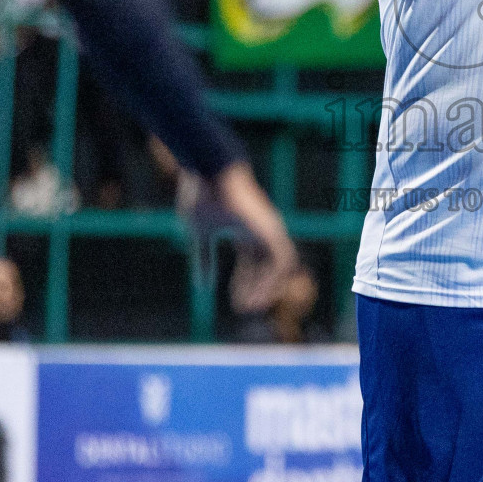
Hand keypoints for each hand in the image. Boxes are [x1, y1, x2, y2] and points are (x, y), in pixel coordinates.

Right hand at [182, 163, 300, 314]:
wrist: (209, 172)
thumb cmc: (201, 197)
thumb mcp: (200, 235)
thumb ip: (203, 260)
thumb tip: (202, 287)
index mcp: (244, 230)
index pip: (252, 263)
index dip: (245, 283)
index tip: (237, 303)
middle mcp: (261, 230)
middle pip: (267, 266)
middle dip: (258, 289)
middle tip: (246, 309)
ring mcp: (269, 228)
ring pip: (281, 265)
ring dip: (268, 287)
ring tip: (252, 305)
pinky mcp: (272, 229)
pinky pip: (282, 260)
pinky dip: (273, 278)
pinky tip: (258, 291)